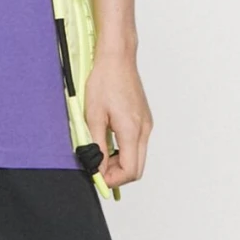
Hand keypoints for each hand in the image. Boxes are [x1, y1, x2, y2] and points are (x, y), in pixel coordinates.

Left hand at [84, 50, 152, 190]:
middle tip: (97, 168)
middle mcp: (144, 129)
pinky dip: (124, 150)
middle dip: (117, 174)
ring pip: (138, 157)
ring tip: (99, 153)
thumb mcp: (93, 116)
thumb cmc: (104, 81)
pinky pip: (137, 144)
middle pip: (137, 168)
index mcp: (132, 130)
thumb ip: (96, 144)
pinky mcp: (144, 120)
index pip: (130, 170)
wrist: (117, 59)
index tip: (97, 177)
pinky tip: (108, 141)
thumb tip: (96, 166)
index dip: (113, 180)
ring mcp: (146, 125)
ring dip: (120, 162)